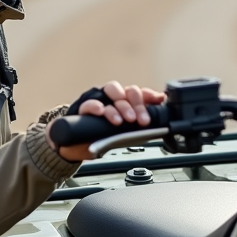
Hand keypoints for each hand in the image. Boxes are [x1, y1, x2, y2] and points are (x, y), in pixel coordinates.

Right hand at [48, 81, 164, 161]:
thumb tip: (160, 120)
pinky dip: (96, 106)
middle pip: (128, 91)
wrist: (76, 146)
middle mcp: (113, 97)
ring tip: (121, 120)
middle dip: (137, 105)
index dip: (149, 95)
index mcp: (125, 102)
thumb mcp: (125, 133)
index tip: (158, 100)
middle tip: (141, 121)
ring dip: (119, 105)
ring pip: (111, 90)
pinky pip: (90, 102)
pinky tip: (101, 112)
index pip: (139, 93)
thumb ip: (139, 125)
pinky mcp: (83, 107)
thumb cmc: (102, 137)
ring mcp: (99, 99)